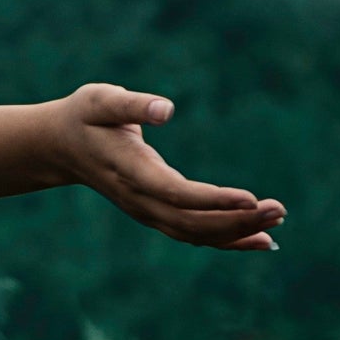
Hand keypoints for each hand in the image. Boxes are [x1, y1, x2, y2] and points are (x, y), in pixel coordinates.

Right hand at [46, 83, 283, 250]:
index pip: (175, 193)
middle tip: (278, 210)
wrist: (60, 146)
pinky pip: (193, 235)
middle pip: (191, 222)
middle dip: (237, 220)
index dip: (213, 200)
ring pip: (195, 234)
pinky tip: (258, 238)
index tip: (250, 198)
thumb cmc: (84, 116)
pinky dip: (226, 240)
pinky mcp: (155, 214)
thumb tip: (167, 107)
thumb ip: (132, 104)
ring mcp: (146, 212)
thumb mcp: (101, 99)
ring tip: (276, 223)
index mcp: (130, 171)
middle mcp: (139, 200)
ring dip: (236, 233)